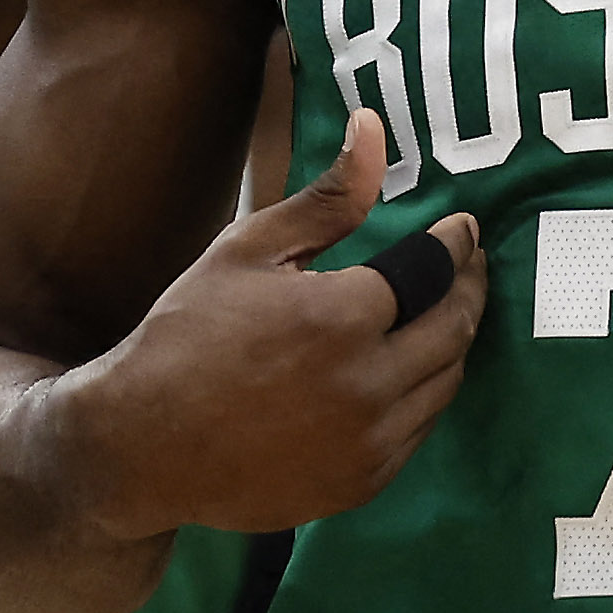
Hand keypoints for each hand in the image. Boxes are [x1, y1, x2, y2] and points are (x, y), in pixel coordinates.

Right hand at [70, 111, 484, 534]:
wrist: (143, 445)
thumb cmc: (188, 335)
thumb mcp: (248, 250)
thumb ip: (326, 199)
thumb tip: (374, 129)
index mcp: (341, 317)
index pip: (433, 270)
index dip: (456, 244)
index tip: (463, 229)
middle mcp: (368, 385)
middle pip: (455, 329)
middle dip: (470, 288)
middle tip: (469, 266)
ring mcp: (369, 443)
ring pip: (445, 383)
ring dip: (453, 343)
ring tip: (441, 312)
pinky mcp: (362, 484)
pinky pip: (419, 430)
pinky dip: (423, 395)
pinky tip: (405, 371)